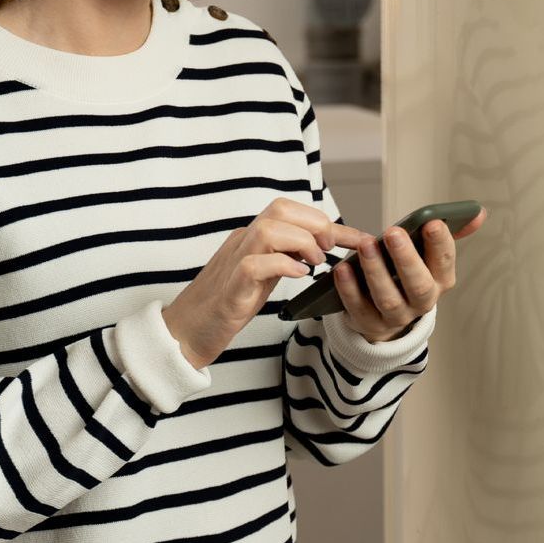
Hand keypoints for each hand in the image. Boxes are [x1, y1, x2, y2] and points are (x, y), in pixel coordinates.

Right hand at [162, 197, 355, 367]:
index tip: (360, 238)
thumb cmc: (225, 305)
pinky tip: (298, 276)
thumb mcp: (264, 276)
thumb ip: (285, 258)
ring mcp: (233, 262)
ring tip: (314, 264)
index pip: (292, 213)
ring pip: (269, 228)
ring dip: (301, 242)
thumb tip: (319, 249)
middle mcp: (242, 242)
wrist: (184, 334)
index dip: (330, 223)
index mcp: (253, 238)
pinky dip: (282, 265)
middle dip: (315, 224)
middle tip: (328, 251)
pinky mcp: (229, 287)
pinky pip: (254, 263)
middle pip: (280, 208)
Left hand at [334, 208, 487, 343]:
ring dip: (376, 272)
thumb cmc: (407, 275)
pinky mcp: (370, 324)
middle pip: (419, 285)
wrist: (385, 316)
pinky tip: (343, 269)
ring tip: (365, 245)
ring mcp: (397, 317)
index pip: (445, 262)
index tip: (432, 222)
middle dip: (406, 258)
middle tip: (393, 232)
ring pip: (388, 299)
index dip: (440, 243)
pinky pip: (359, 309)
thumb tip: (479, 213)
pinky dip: (350, 290)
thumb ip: (449, 233)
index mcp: (441, 281)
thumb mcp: (429, 257)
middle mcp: (423, 302)